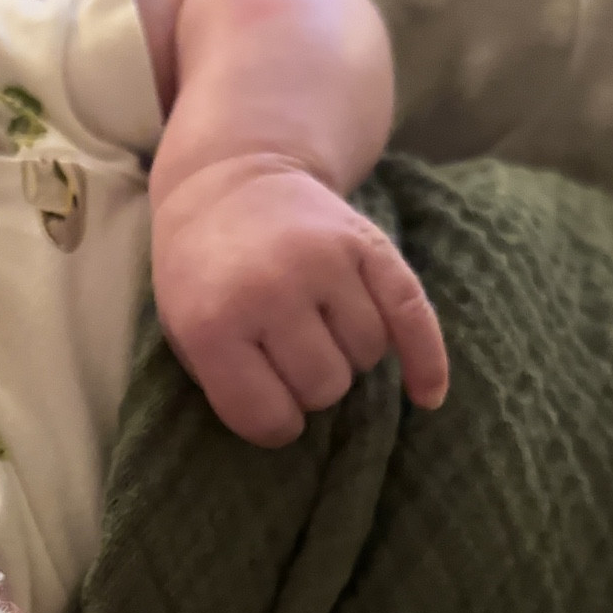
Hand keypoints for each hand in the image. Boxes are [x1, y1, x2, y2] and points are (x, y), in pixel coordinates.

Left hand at [151, 161, 448, 446]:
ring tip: (317, 328)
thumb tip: (294, 429)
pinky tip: (427, 396)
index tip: (268, 407)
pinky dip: (426, 362)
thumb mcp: (184, 332)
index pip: (266, 417)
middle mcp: (271, 290)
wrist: (230, 183)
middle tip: (287, 356)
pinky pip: (412, 317)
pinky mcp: (368, 245)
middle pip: (324, 388)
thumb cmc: (204, 276)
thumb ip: (229, 383)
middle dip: (310, 387)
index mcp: (213, 322)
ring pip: (367, 357)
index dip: (272, 424)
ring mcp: (324, 263)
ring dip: (349, 357)